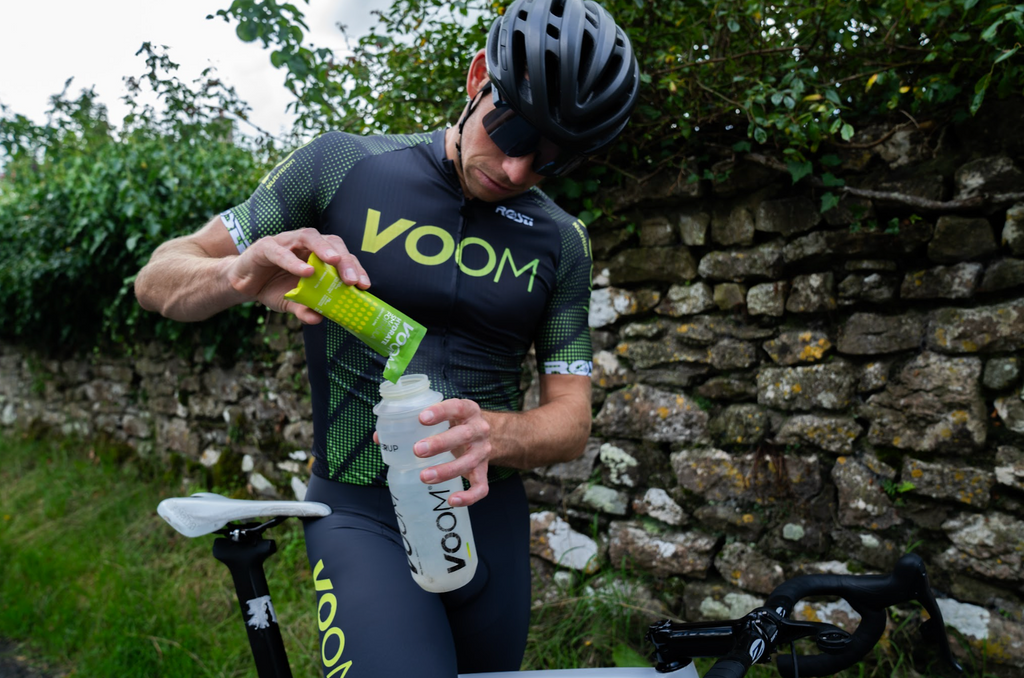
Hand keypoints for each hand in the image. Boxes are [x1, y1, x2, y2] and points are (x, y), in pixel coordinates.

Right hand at [226, 228, 369, 323]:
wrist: (242, 283)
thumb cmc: (272, 287)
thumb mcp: (292, 302)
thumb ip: (305, 308)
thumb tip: (319, 319)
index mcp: (317, 255)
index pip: (342, 257)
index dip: (355, 268)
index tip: (364, 285)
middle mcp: (305, 244)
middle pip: (331, 242)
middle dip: (345, 259)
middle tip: (352, 279)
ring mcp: (285, 242)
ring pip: (309, 236)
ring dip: (323, 249)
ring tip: (334, 262)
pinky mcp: (265, 246)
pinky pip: (280, 251)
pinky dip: (293, 260)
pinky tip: (305, 271)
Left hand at [376, 398, 492, 506]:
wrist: (489, 434)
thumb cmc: (456, 423)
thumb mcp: (442, 415)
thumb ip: (414, 422)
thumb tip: (379, 438)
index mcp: (468, 410)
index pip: (457, 407)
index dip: (440, 412)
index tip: (421, 418)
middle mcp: (479, 429)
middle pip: (464, 435)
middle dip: (440, 443)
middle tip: (417, 450)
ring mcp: (483, 452)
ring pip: (469, 462)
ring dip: (447, 470)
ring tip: (424, 476)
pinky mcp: (484, 471)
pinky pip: (481, 487)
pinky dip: (468, 496)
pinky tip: (451, 500)